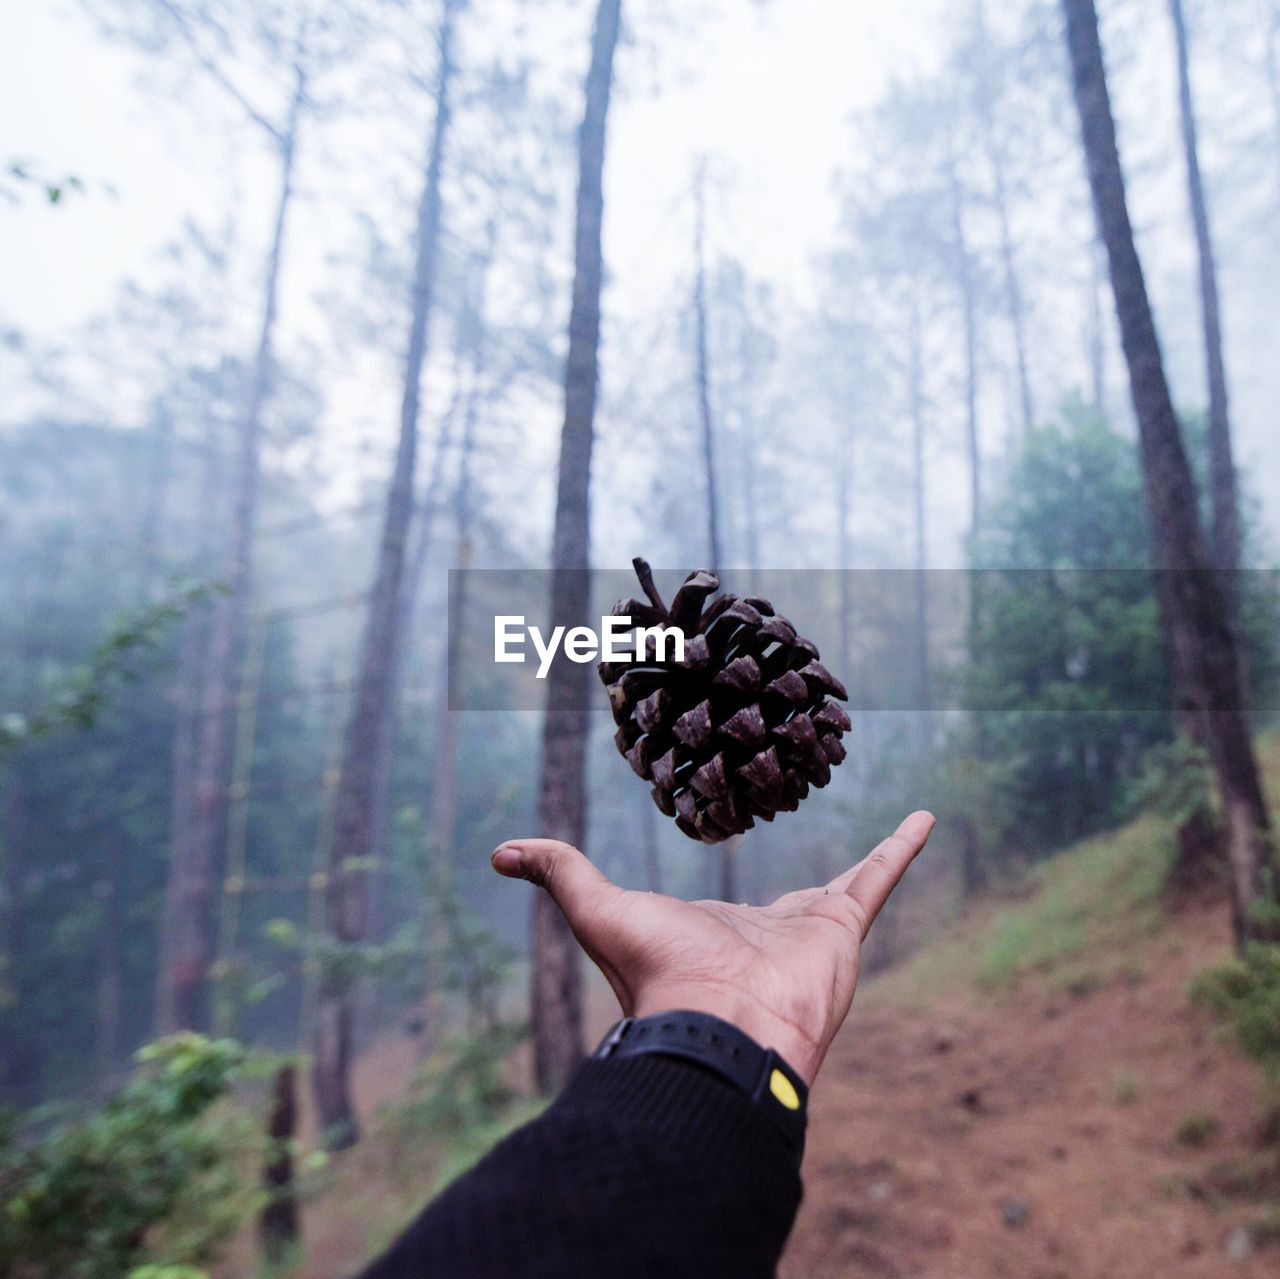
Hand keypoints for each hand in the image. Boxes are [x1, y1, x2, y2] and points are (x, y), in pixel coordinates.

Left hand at [491, 811, 934, 1085]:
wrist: (715, 1026)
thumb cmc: (656, 974)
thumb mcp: (596, 911)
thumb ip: (559, 875)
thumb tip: (499, 851)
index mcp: (720, 937)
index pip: (735, 912)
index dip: (736, 903)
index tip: (734, 899)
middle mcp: (772, 936)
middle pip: (799, 903)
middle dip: (819, 891)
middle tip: (833, 879)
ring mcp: (812, 932)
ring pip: (851, 883)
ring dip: (876, 861)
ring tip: (899, 835)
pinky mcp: (843, 925)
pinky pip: (880, 876)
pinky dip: (903, 848)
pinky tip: (925, 819)